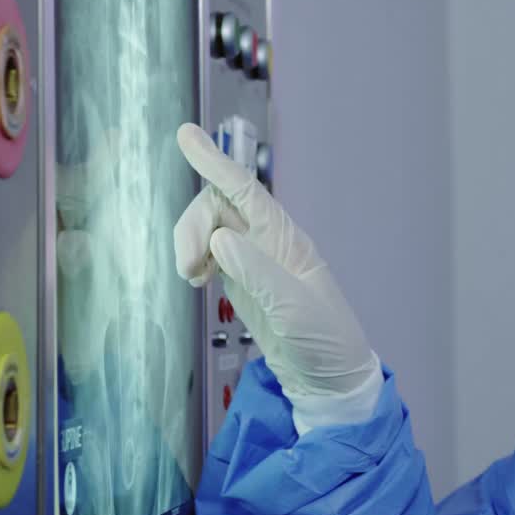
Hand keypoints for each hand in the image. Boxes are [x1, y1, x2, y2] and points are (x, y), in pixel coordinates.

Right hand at [172, 123, 380, 419]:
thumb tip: (219, 239)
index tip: (185, 134)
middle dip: (192, 226)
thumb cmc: (324, 341)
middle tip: (187, 268)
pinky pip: (208, 253)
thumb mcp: (293, 309)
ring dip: (189, 244)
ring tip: (191, 278)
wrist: (328, 380)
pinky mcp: (242, 280)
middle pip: (217, 206)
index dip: (215, 162)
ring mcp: (253, 259)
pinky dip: (194, 259)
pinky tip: (196, 280)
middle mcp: (268, 241)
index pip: (246, 190)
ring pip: (208, 228)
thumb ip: (257, 273)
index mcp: (287, 240)